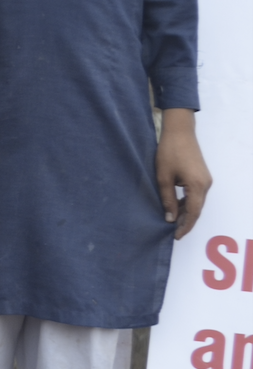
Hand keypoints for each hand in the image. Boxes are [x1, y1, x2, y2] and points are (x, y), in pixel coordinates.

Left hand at [157, 108, 211, 239]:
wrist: (179, 132)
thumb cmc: (169, 152)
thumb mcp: (163, 178)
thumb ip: (167, 199)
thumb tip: (169, 218)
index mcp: (198, 186)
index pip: (193, 213)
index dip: (184, 226)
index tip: (176, 236)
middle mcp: (206, 184)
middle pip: (196, 209)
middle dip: (185, 222)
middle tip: (173, 233)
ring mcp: (205, 180)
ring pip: (196, 202)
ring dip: (185, 212)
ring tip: (172, 222)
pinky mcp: (202, 176)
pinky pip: (196, 194)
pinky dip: (187, 203)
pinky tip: (176, 207)